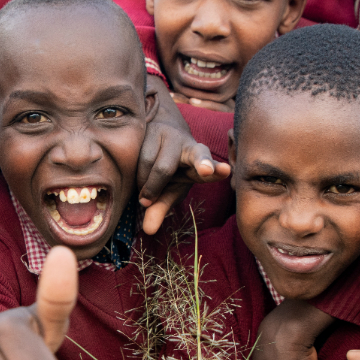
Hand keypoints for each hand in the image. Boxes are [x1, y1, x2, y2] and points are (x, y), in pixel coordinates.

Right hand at [138, 79, 230, 234]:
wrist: (158, 131)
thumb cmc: (170, 168)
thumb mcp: (170, 189)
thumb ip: (162, 207)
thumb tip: (148, 231)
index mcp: (198, 160)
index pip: (207, 164)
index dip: (212, 168)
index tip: (225, 170)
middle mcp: (186, 145)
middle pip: (167, 168)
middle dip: (156, 185)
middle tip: (147, 200)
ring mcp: (168, 134)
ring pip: (151, 167)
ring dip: (143, 184)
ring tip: (145, 188)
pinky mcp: (150, 128)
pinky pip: (137, 157)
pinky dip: (134, 173)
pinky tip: (136, 173)